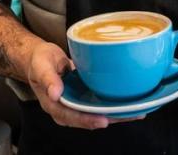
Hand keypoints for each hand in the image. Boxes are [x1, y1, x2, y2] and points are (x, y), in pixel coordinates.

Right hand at [26, 42, 142, 128]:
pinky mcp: (85, 97)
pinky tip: (130, 102)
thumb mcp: (41, 65)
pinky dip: (114, 104)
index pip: (71, 117)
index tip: (103, 120)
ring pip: (97, 113)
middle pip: (89, 118)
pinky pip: (100, 104)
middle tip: (130, 114)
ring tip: (137, 110)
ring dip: (116, 113)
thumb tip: (55, 93)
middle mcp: (67, 108)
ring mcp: (77, 104)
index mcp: (54, 105)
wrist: (40, 57)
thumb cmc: (40, 61)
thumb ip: (47, 79)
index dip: (87, 120)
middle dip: (110, 118)